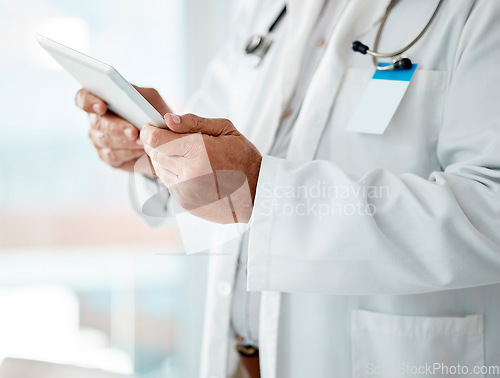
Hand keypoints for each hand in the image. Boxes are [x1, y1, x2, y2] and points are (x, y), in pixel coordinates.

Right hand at [75, 86, 170, 174]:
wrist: (159, 136)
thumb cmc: (151, 112)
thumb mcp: (151, 98)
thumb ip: (143, 95)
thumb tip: (136, 99)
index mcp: (100, 99)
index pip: (83, 98)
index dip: (88, 102)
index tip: (101, 107)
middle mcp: (96, 119)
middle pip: (98, 123)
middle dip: (116, 127)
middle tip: (133, 132)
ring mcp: (98, 139)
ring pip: (105, 141)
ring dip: (126, 142)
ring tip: (143, 141)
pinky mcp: (106, 156)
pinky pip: (113, 156)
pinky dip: (129, 153)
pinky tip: (141, 150)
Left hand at [140, 113, 261, 223]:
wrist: (257, 194)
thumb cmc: (244, 158)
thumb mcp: (225, 130)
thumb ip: (193, 122)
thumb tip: (167, 119)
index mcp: (198, 150)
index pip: (154, 139)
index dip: (149, 130)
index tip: (153, 127)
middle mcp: (189, 172)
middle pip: (153, 153)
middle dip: (158, 143)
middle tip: (172, 139)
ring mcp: (186, 190)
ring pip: (158, 169)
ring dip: (165, 160)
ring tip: (187, 156)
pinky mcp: (185, 202)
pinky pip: (168, 184)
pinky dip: (174, 175)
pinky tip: (192, 171)